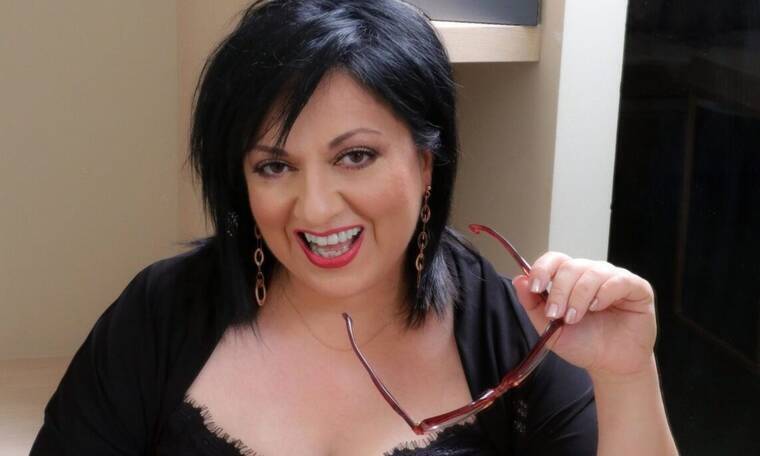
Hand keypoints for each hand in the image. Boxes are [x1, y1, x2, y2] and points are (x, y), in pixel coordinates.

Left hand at [512, 253, 656, 379]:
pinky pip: (619, 280)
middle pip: (571, 267)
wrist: (610, 365)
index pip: (554, 260)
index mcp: (570, 279)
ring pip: (592, 272)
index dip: (542, 269)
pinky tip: (598, 307)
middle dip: (559, 291)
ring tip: (575, 317)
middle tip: (557, 314)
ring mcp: (614, 279)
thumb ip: (532, 304)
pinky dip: (604, 292)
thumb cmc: (582, 344)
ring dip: (579, 296)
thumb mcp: (550, 328)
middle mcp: (591, 273)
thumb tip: (519, 279)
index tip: (535, 287)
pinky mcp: (636, 288)